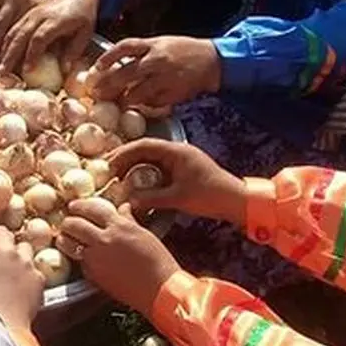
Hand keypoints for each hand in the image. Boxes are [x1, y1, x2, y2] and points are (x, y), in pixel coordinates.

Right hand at [0, 0, 99, 74]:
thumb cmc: (83, 14)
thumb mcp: (86, 32)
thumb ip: (74, 51)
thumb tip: (64, 71)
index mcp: (56, 21)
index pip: (39, 38)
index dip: (32, 54)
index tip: (27, 70)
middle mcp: (40, 16)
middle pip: (21, 35)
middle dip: (11, 54)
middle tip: (3, 71)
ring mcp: (32, 14)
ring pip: (13, 30)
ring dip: (3, 49)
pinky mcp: (27, 14)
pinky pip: (12, 27)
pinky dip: (4, 41)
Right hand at [0, 225, 43, 334]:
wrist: (5, 328)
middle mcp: (9, 251)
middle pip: (3, 231)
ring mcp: (27, 264)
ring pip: (23, 245)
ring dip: (14, 250)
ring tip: (7, 261)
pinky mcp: (38, 278)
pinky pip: (34, 267)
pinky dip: (26, 270)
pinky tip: (19, 279)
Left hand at [57, 200, 179, 316]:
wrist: (159, 290)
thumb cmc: (158, 261)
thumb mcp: (145, 234)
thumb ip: (129, 220)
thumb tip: (123, 208)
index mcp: (118, 226)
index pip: (90, 209)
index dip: (79, 205)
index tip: (74, 206)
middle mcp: (103, 239)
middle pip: (73, 224)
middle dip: (68, 221)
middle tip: (67, 222)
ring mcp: (95, 258)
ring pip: (68, 243)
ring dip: (65, 239)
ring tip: (65, 238)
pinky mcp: (93, 275)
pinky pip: (79, 262)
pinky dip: (79, 258)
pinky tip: (83, 257)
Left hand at [89, 35, 219, 106]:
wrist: (212, 60)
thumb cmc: (182, 51)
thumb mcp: (160, 43)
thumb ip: (140, 52)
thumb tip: (114, 63)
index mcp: (153, 45)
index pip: (124, 47)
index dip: (107, 57)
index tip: (96, 68)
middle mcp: (157, 60)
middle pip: (126, 73)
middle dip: (108, 85)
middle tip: (96, 93)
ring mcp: (165, 78)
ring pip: (137, 93)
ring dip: (124, 100)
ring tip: (116, 103)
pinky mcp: (172, 94)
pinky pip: (152, 103)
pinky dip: (143, 105)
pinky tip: (137, 106)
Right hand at [106, 139, 246, 223]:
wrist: (237, 201)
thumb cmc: (210, 196)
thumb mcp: (178, 198)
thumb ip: (151, 198)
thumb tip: (129, 200)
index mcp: (176, 151)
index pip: (144, 145)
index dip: (123, 154)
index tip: (109, 164)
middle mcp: (178, 151)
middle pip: (145, 149)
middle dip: (126, 158)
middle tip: (109, 170)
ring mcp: (182, 159)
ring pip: (152, 158)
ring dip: (135, 166)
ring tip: (119, 177)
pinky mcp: (184, 169)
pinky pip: (159, 167)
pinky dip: (146, 173)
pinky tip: (137, 183)